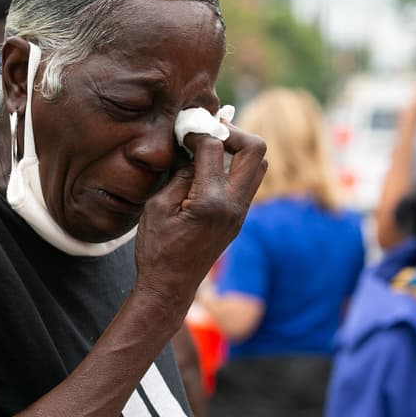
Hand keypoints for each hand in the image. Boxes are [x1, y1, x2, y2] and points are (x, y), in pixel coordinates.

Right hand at [132, 124, 267, 322]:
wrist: (171, 285)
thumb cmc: (157, 249)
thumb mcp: (158, 206)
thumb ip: (180, 174)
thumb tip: (192, 149)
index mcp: (210, 201)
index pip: (214, 147)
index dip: (196, 131)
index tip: (182, 132)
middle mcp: (234, 205)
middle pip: (256, 150)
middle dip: (233, 132)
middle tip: (209, 130)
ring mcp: (240, 212)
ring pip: (259, 165)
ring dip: (238, 149)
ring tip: (210, 146)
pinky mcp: (239, 217)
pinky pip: (248, 181)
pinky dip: (235, 166)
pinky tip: (210, 166)